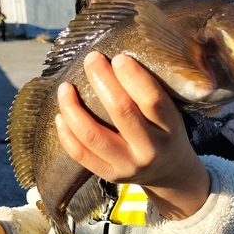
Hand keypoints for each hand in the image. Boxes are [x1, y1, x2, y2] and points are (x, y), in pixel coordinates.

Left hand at [56, 52, 209, 218]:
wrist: (170, 172)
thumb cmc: (166, 132)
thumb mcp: (172, 113)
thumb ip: (150, 93)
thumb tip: (115, 60)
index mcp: (171, 128)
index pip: (152, 100)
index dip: (133, 76)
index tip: (118, 58)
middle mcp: (150, 149)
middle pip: (121, 111)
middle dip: (102, 80)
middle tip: (91, 59)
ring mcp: (128, 165)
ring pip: (93, 135)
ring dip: (73, 108)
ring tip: (65, 88)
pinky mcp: (109, 175)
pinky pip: (80, 154)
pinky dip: (66, 133)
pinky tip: (60, 115)